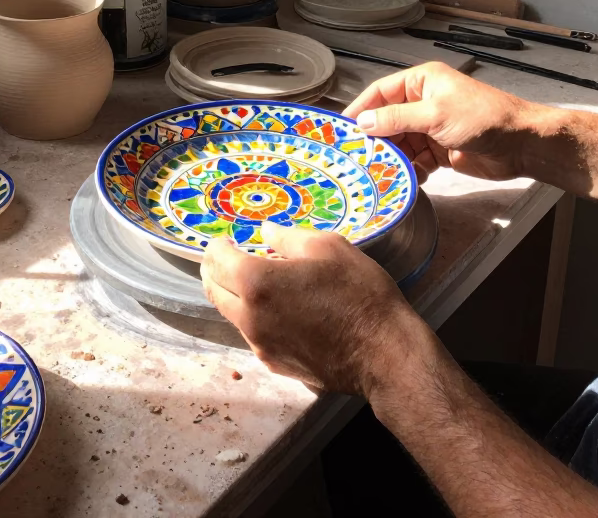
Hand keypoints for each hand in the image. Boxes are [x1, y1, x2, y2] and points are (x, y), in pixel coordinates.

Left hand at [201, 221, 419, 395]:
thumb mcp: (329, 247)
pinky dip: (253, 317)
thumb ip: (288, 237)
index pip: (216, 259)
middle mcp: (249, 317)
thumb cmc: (359, 294)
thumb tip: (265, 232)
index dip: (217, 246)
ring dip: (233, 294)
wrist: (384, 355)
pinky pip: (252, 335)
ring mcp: (260, 345)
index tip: (227, 239)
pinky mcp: (275, 364)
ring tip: (255, 281)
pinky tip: (278, 310)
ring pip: (230, 314)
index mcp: (257, 283)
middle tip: (228, 257)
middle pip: (213, 289)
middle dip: (215, 269)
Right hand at [343, 62, 539, 183]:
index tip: (340, 129)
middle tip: (354, 158)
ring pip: (400, 143)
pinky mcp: (440, 150)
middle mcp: (423, 102)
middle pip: (387, 121)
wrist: (521, 145)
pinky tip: (401, 181)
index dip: (360, 109)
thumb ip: (397, 119)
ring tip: (375, 174)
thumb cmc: (481, 118)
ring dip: (390, 158)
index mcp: (422, 83)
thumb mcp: (435, 115)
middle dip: (374, 139)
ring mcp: (431, 127)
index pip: (381, 93)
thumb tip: (362, 123)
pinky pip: (416, 160)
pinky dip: (409, 170)